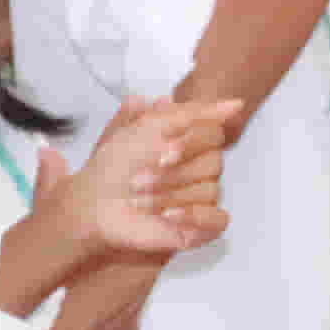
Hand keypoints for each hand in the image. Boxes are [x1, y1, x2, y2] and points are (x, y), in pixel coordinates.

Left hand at [48, 96, 242, 260]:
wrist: (93, 204)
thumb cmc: (114, 166)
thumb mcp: (147, 127)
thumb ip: (190, 112)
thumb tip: (235, 103)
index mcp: (190, 142)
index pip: (213, 134)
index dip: (189, 144)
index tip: (160, 153)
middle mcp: (199, 167)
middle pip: (213, 163)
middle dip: (172, 174)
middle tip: (137, 180)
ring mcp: (201, 196)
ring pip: (210, 190)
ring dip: (169, 196)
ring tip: (139, 202)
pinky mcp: (201, 226)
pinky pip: (219, 219)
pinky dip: (194, 216)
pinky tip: (167, 217)